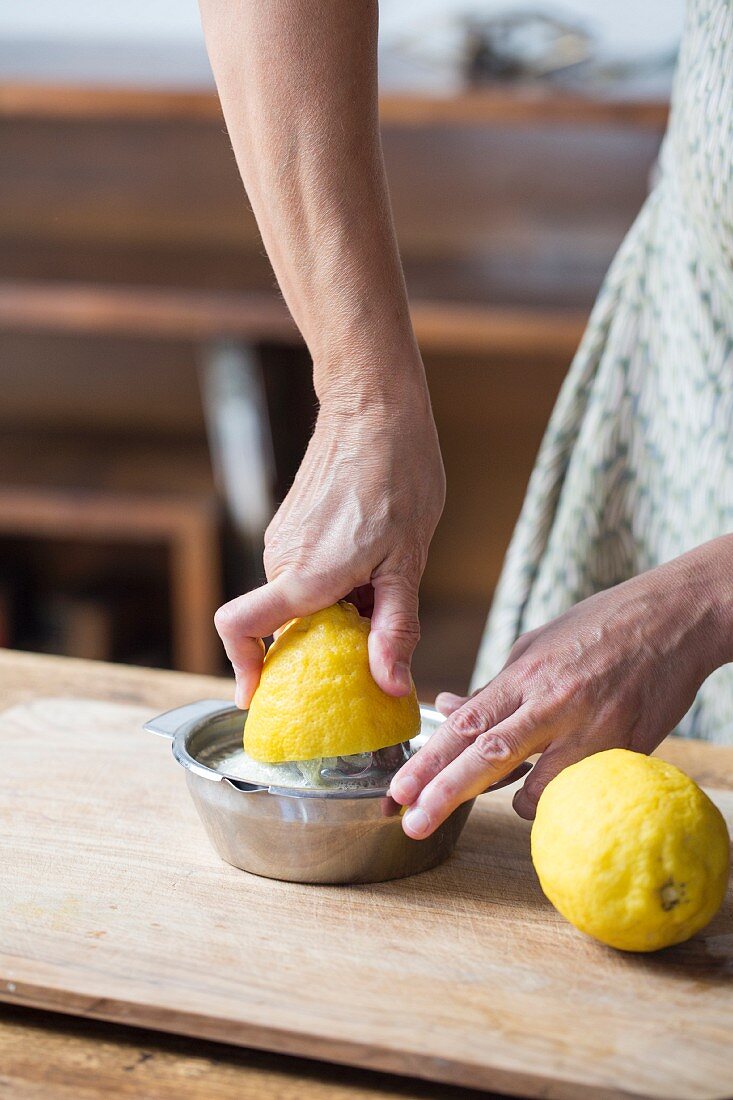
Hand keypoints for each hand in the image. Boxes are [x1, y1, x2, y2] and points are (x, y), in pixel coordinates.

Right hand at [215, 389, 444, 707]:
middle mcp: (281, 559)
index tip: (258, 694)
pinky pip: (301, 571)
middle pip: (280, 624)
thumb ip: (395, 627)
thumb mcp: (407, 562)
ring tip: (379, 589)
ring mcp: (283, 538)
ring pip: (295, 597)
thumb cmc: (396, 475)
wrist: (375, 406)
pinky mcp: (291, 523)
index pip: (241, 629)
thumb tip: (391, 684)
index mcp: (305, 575)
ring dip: (330, 611)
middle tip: (365, 648)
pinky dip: (329, 584)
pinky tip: (371, 563)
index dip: (243, 668)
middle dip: (317, 645)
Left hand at [390, 544, 731, 835]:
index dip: (428, 761)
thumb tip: (448, 712)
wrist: (674, 619)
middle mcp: (554, 704)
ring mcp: (592, 731)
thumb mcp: (535, 646)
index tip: (398, 789)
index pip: (465, 725)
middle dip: (443, 794)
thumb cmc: (598, 627)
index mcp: (526, 674)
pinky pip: (578, 791)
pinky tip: (556, 782)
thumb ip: (494, 688)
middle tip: (409, 822)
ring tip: (507, 790)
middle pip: (488, 759)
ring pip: (535, 790)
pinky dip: (557, 795)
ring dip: (511, 800)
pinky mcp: (626, 751)